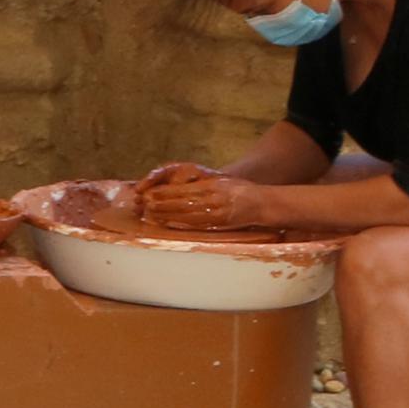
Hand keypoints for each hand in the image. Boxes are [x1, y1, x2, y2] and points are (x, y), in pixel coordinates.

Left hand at [135, 164, 268, 231]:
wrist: (262, 204)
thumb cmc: (240, 190)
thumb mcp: (222, 181)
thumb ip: (203, 184)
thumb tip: (180, 187)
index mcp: (213, 187)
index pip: (185, 191)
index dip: (166, 194)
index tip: (152, 194)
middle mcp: (215, 200)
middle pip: (183, 204)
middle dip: (163, 206)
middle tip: (146, 206)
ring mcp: (217, 214)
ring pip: (188, 216)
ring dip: (168, 216)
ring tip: (152, 216)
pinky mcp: (219, 225)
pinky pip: (197, 226)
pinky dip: (182, 225)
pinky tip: (170, 225)